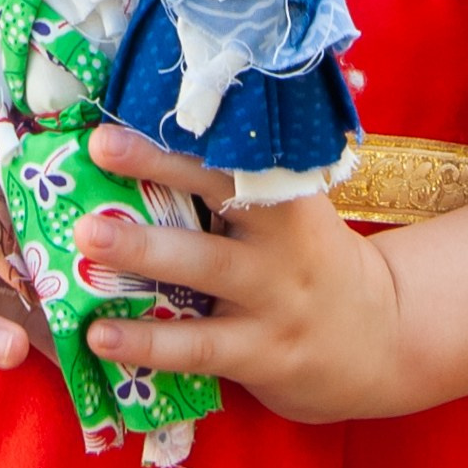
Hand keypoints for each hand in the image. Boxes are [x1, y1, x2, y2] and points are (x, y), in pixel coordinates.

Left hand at [77, 125, 409, 425]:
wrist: (383, 340)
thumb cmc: (311, 260)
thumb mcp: (291, 212)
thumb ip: (239, 184)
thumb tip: (143, 140)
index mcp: (286, 190)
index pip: (230, 149)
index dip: (177, 130)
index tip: (123, 113)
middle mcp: (283, 236)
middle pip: (218, 194)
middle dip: (156, 169)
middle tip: (95, 151)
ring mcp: (275, 296)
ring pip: (203, 269)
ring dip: (142, 253)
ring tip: (84, 242)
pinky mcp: (264, 353)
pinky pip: (198, 345)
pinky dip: (147, 342)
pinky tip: (100, 335)